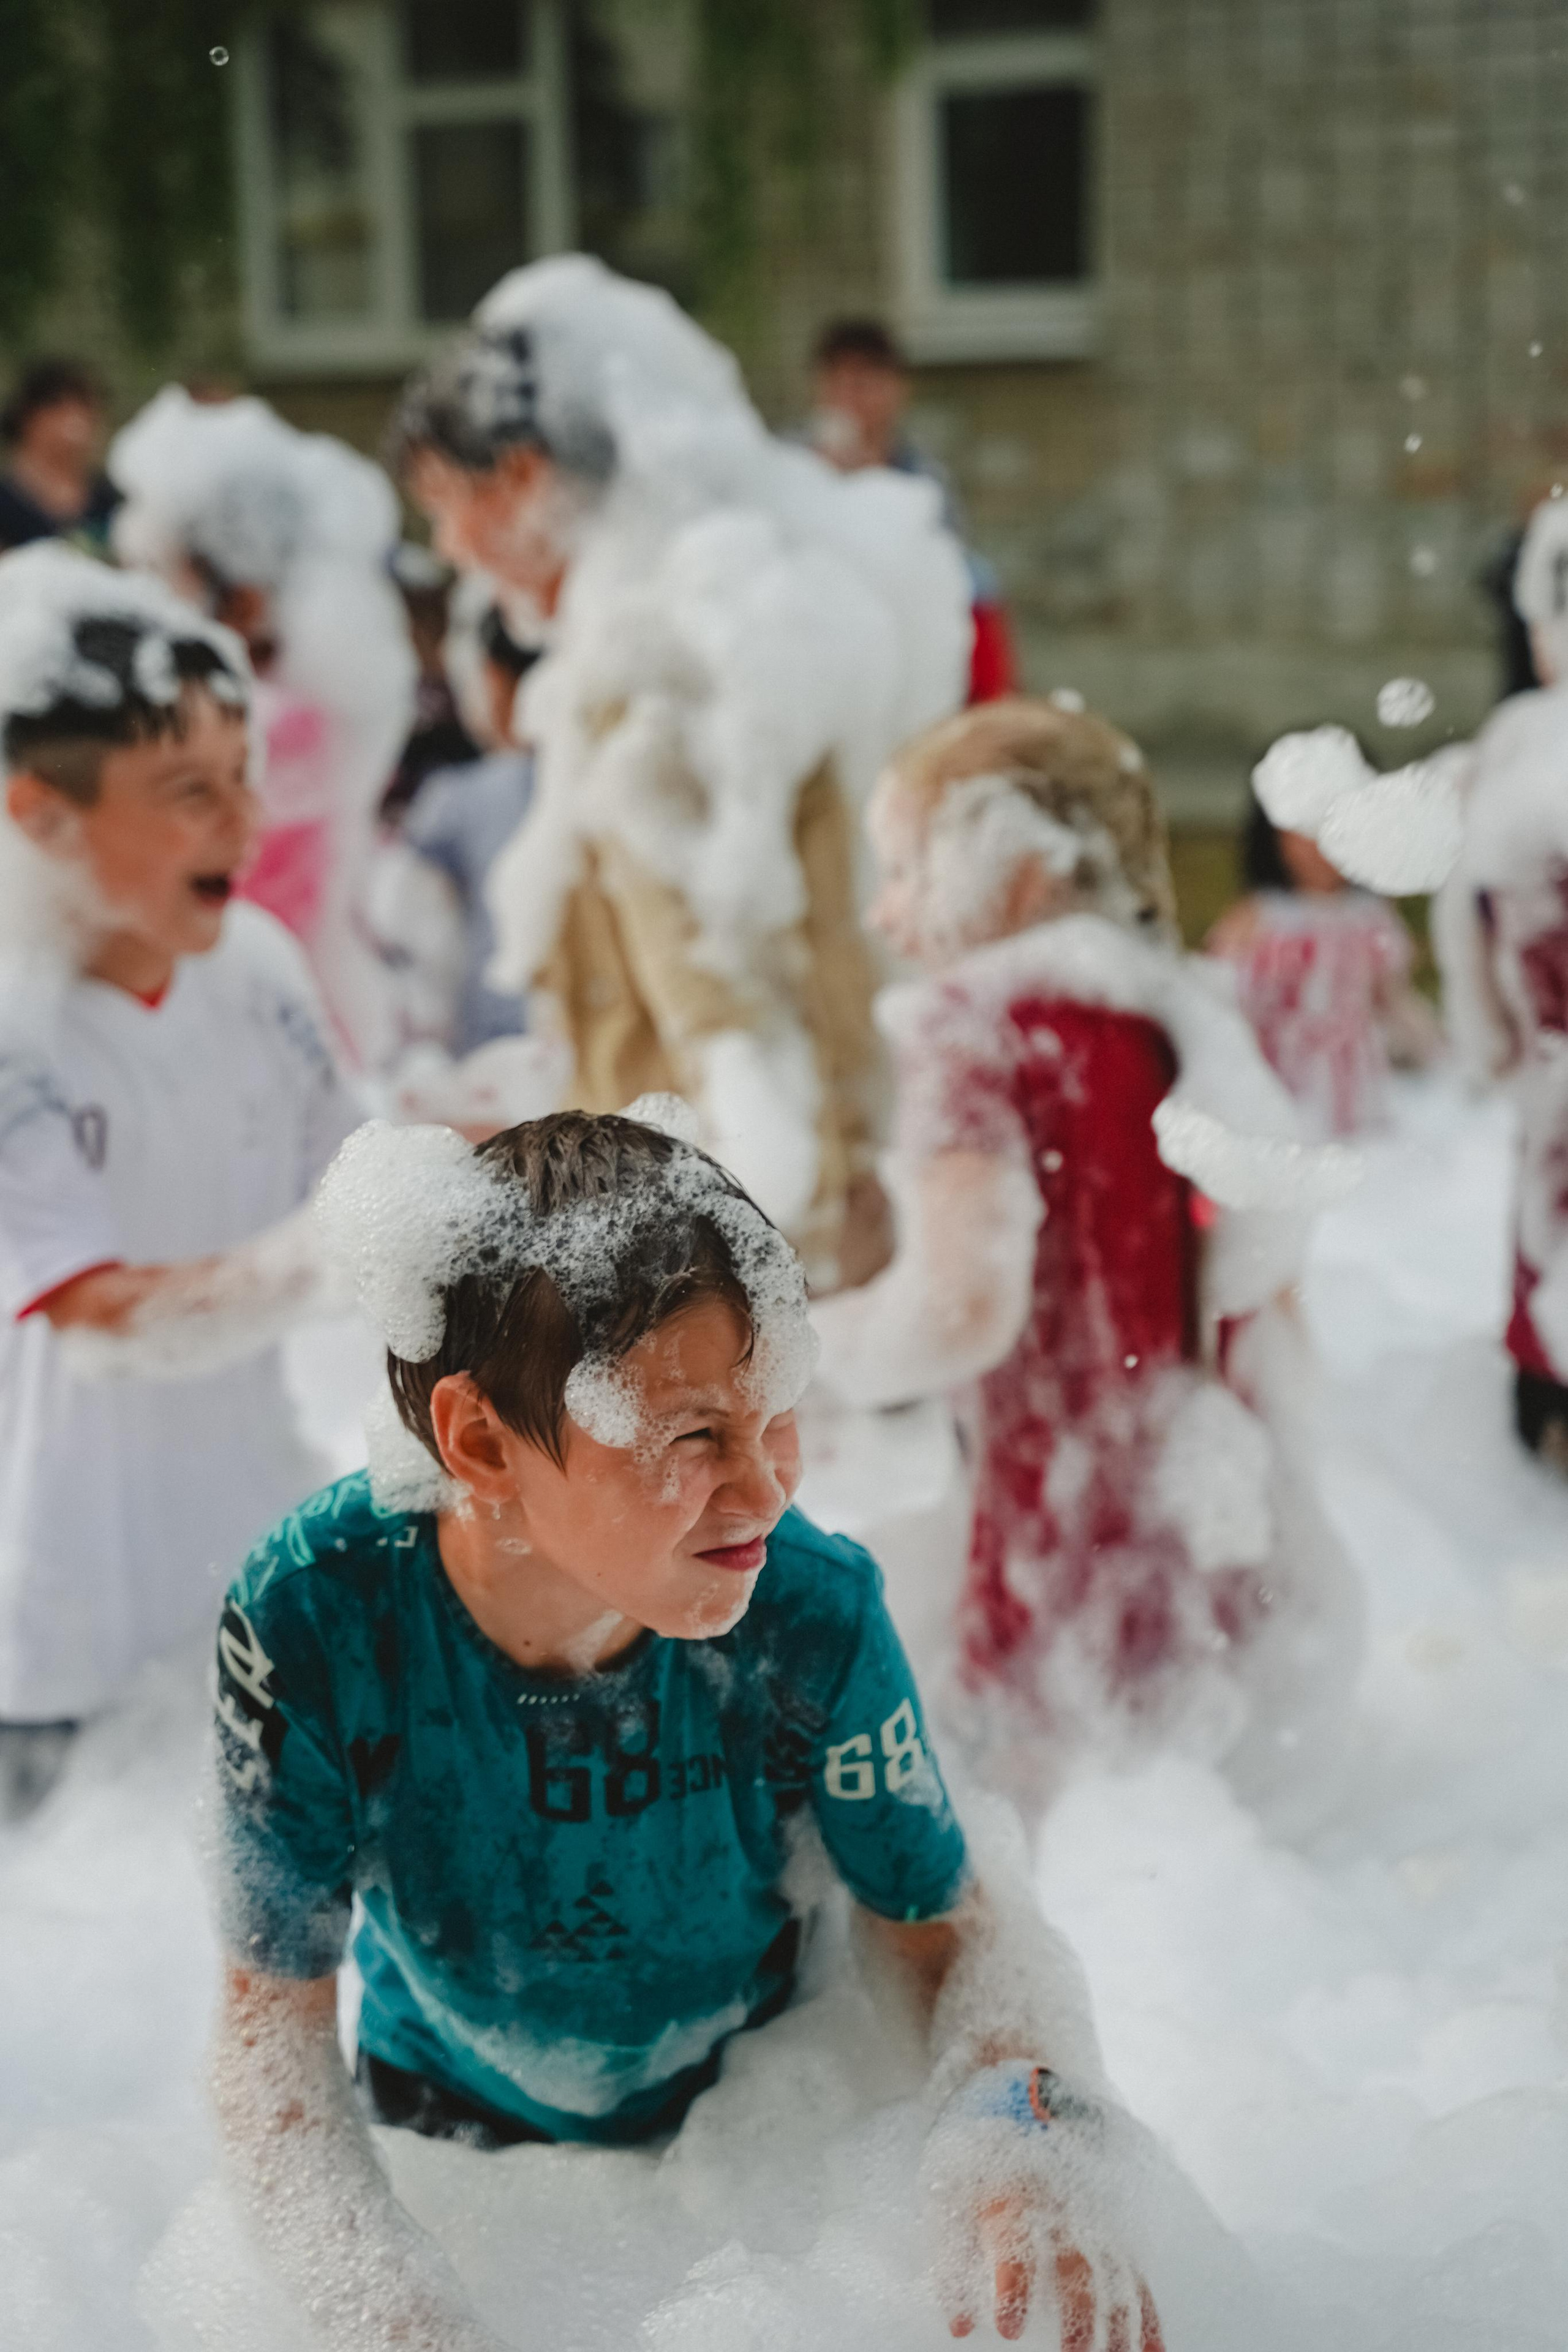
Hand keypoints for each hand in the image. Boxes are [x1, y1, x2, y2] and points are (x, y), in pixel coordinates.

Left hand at [923, 2064, 1163, 2348]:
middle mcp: (1060, 2193)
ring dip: (1119, 2318)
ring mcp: (1094, 2201)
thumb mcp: (946, 2187)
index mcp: (1013, 2183)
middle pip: (1074, 2258)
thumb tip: (958, 2327)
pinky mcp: (1115, 2213)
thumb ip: (951, 2258)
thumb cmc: (976, 2143)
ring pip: (1114, 2266)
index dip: (1012, 2286)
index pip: (1014, 2241)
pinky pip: (1136, 2266)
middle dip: (1077, 2311)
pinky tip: (1154, 2347)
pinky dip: (1147, 2309)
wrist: (1021, 2076)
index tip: (1009, 2330)